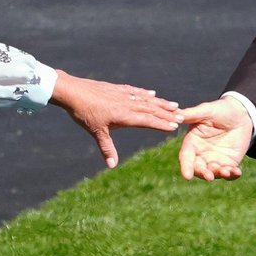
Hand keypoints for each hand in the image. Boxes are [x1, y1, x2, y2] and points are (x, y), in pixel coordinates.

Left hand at [48, 70, 182, 168]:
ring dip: (160, 103)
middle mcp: (127, 103)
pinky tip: (152, 93)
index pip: (147, 120)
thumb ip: (106, 148)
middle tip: (181, 116)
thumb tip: (112, 166)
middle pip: (151, 109)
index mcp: (124, 115)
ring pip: (145, 99)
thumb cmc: (84, 113)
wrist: (73, 91)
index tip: (175, 126)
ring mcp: (122, 94)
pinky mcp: (116, 88)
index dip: (161, 123)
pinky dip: (144, 93)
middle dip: (166, 113)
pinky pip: (135, 91)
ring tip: (173, 104)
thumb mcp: (96, 132)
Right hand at [178, 96, 252, 180]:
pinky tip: (237, 171)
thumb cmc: (221, 109)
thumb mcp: (206, 110)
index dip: (185, 166)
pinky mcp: (229, 163)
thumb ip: (191, 114)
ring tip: (226, 171)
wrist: (242, 113)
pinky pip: (229, 173)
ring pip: (213, 173)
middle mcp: (201, 153)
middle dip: (202, 174)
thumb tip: (175, 113)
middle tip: (209, 177)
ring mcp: (215, 160)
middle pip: (198, 168)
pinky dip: (232, 175)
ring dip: (218, 174)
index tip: (187, 176)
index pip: (186, 156)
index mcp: (192, 142)